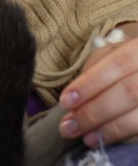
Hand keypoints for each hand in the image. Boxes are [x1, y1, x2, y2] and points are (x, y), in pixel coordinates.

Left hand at [59, 23, 137, 147]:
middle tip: (69, 126)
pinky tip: (105, 140)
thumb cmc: (127, 62)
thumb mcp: (113, 54)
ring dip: (109, 129)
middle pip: (128, 92)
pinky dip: (123, 136)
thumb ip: (94, 67)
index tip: (66, 101)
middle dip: (94, 111)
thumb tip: (74, 95)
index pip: (117, 64)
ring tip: (86, 138)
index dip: (90, 83)